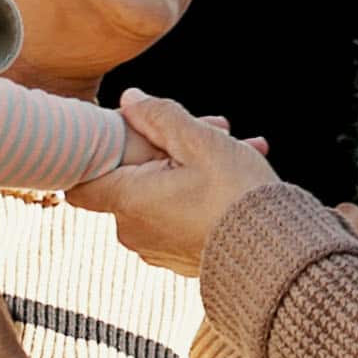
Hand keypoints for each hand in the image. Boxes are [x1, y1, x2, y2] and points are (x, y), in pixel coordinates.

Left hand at [65, 88, 278, 276]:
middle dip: (169, 146)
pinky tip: (241, 172)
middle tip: (215, 127)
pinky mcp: (181, 256)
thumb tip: (129, 100)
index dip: (98, 151)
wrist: (277, 256)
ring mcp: (156, 247)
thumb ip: (159, 116)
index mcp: (128, 200)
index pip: (80, 179)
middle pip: (134, 176)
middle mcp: (133, 230)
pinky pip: (180, 214)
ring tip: (242, 146)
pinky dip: (200, 192)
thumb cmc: (236, 196)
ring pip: (163, 191)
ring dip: (193, 165)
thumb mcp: (201, 142)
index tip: (127, 131)